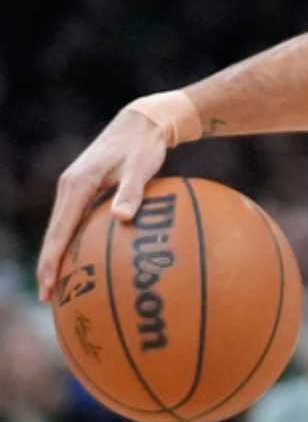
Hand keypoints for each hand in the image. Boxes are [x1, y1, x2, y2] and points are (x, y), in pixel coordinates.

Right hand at [37, 107, 170, 300]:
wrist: (142, 122)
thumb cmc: (144, 145)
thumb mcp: (141, 166)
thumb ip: (131, 192)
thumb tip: (122, 218)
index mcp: (78, 185)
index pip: (59, 230)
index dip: (52, 261)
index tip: (49, 286)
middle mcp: (69, 188)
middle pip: (54, 234)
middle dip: (48, 267)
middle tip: (48, 299)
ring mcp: (74, 189)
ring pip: (60, 230)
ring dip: (56, 257)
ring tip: (58, 288)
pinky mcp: (83, 190)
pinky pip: (72, 222)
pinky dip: (70, 243)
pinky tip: (80, 261)